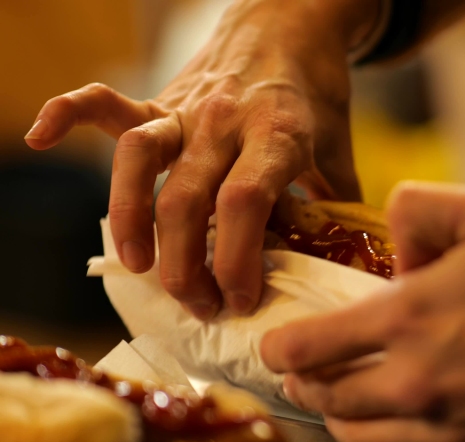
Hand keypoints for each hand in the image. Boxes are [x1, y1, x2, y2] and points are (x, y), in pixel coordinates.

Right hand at [25, 0, 379, 318]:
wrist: (291, 23)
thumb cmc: (315, 92)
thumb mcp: (338, 147)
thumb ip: (338, 203)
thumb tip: (340, 262)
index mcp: (277, 135)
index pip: (245, 205)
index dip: (238, 261)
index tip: (241, 299)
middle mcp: (225, 121)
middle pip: (186, 199)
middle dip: (187, 266)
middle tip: (201, 305)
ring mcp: (187, 108)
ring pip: (139, 161)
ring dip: (131, 220)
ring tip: (140, 266)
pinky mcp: (161, 97)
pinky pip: (107, 102)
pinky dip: (68, 114)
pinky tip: (39, 137)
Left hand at [260, 182, 464, 441]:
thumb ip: (426, 210)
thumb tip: (397, 247)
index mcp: (413, 320)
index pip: (311, 349)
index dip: (283, 349)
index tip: (276, 348)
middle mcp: (423, 388)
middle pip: (332, 403)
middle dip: (308, 388)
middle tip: (306, 377)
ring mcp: (460, 436)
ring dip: (348, 424)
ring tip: (349, 407)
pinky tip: (421, 426)